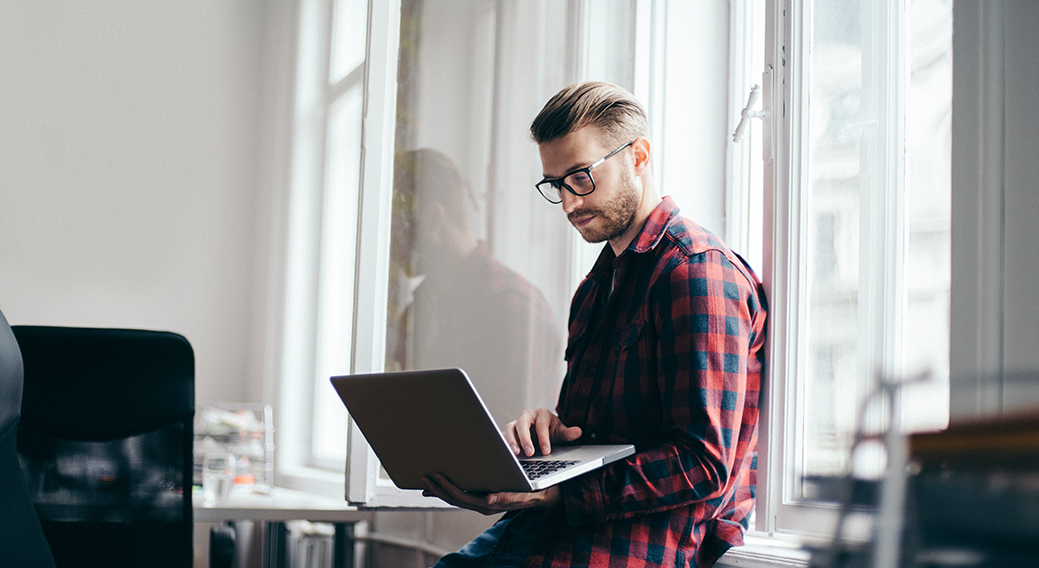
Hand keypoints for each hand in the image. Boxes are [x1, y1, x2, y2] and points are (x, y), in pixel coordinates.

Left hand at [422, 474, 561, 514]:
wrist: (552, 496)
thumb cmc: (541, 492)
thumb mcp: (528, 493)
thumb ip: (510, 497)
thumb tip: (489, 499)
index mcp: (492, 503)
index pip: (463, 498)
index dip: (447, 488)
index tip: (435, 476)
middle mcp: (486, 504)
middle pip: (456, 498)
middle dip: (438, 488)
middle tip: (423, 476)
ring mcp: (485, 500)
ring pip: (458, 497)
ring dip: (442, 489)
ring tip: (427, 479)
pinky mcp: (487, 495)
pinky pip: (465, 493)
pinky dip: (452, 487)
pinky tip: (444, 481)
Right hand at [503, 408, 582, 456]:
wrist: (543, 433)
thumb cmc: (552, 432)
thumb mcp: (561, 433)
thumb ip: (568, 433)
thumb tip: (578, 432)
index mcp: (542, 414)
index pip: (541, 425)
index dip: (544, 438)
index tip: (546, 451)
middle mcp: (527, 416)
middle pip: (523, 424)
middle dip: (526, 439)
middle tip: (530, 453)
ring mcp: (516, 422)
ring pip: (510, 428)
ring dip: (511, 440)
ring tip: (515, 453)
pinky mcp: (509, 431)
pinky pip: (504, 435)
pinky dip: (505, 443)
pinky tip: (508, 453)